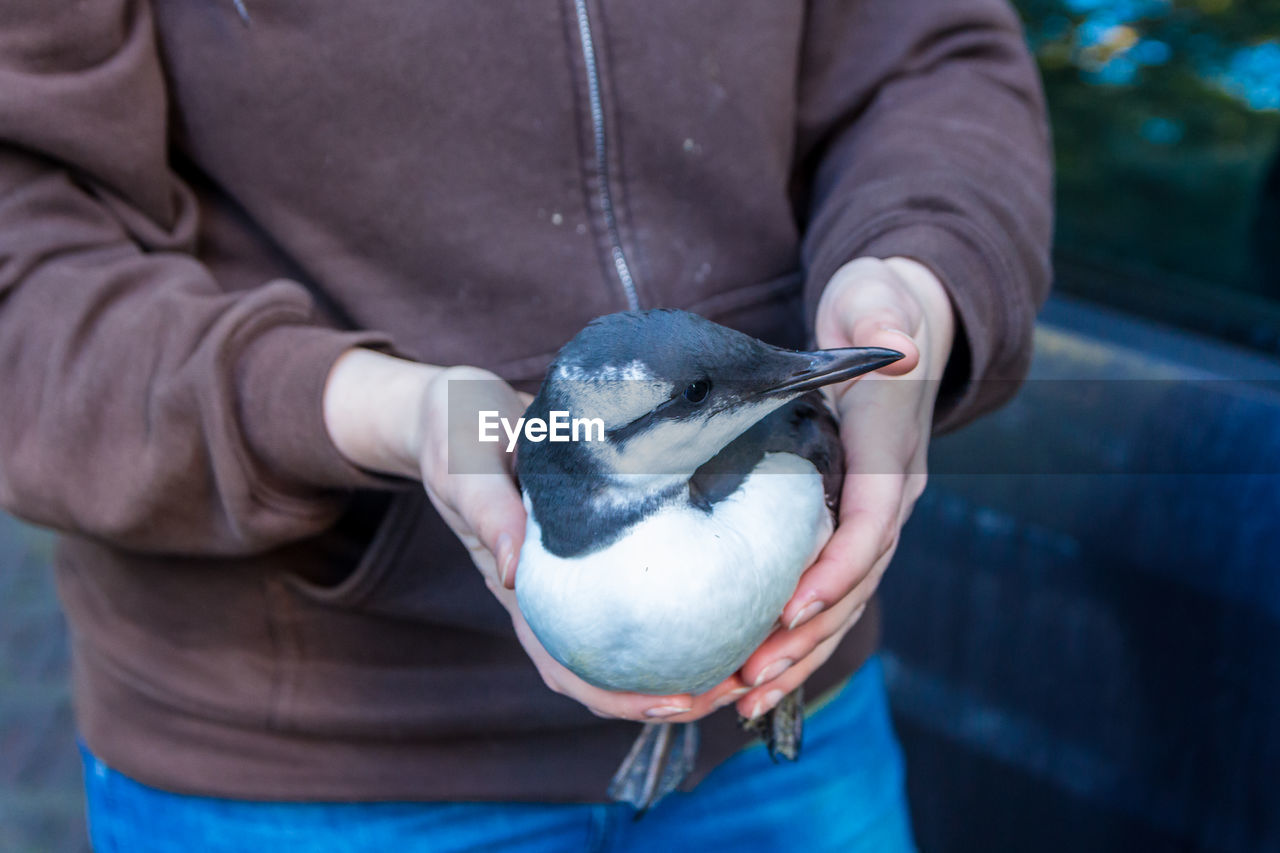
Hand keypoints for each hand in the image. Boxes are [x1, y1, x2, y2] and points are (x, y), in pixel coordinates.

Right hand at [323, 350, 743, 721]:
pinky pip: (635, 592)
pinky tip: (727, 602)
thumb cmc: (457, 433)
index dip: (617, 695)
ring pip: (624, 642)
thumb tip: (510, 572)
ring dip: (680, 661)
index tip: (675, 700)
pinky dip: (678, 611)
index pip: (565, 664)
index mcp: (518, 586)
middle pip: (606, 672)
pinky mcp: (593, 547)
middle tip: (738, 686)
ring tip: (744, 660)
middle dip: (670, 692)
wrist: (457, 408)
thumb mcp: (467, 464)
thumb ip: (488, 511)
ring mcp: (571, 575)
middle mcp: (549, 593)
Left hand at [733, 256, 954, 718]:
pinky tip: (754, 669)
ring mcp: (876, 516)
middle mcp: (892, 495)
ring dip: (797, 653)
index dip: (835, 570)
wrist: (902, 323)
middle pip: (856, 582)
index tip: (789, 610)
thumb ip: (885, 318)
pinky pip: (828, 589)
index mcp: (891, 451)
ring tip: (743, 695)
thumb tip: (900, 347)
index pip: (871, 523)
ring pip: (843, 600)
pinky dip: (794, 634)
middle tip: (749, 677)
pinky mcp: (851, 525)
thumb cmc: (877, 312)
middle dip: (806, 636)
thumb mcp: (880, 299)